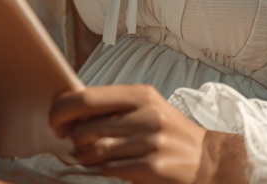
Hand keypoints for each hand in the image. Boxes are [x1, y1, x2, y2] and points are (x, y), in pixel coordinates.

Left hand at [49, 84, 244, 183]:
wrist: (209, 160)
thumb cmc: (169, 133)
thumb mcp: (146, 108)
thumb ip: (113, 106)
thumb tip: (68, 109)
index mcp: (141, 95)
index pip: (86, 98)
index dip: (62, 111)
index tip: (56, 122)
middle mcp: (147, 115)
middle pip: (86, 128)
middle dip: (73, 140)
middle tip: (73, 144)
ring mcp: (152, 142)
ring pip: (95, 151)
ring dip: (85, 157)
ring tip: (89, 157)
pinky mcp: (154, 167)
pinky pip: (111, 170)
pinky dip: (103, 170)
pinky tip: (109, 167)